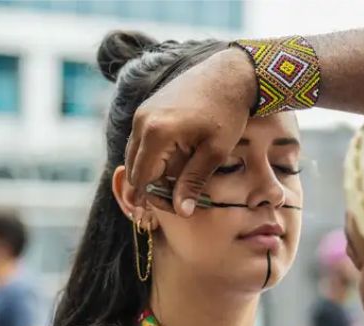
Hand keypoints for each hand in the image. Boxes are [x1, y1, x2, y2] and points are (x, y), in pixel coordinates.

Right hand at [126, 47, 254, 216]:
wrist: (230, 74)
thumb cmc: (227, 113)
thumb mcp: (214, 152)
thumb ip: (194, 182)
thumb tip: (181, 213)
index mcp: (156, 134)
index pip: (142, 179)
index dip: (152, 199)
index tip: (170, 211)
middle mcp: (141, 122)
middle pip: (133, 169)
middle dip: (148, 190)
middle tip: (170, 204)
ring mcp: (142, 113)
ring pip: (134, 156)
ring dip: (148, 174)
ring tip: (171, 188)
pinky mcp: (148, 108)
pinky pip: (140, 141)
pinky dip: (150, 157)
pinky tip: (171, 167)